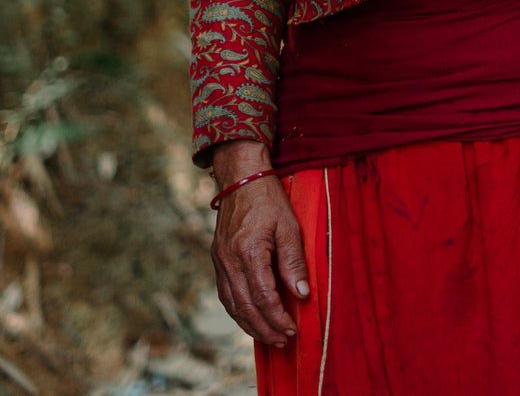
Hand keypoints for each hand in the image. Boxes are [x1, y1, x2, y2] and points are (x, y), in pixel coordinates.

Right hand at [207, 142, 309, 345]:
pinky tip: (250, 319)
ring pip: (232, 305)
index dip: (278, 317)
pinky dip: (238, 312)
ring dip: (250, 325)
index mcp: (248, 251)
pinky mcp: (217, 259)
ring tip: (269, 338)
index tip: (292, 330)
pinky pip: (225, 294)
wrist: (240, 178)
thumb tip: (302, 294)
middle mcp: (229, 260)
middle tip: (283, 341)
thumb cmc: (269, 200)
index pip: (263, 296)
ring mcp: (219, 261)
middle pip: (245, 307)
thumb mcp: (289, 227)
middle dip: (265, 329)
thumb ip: (293, 262)